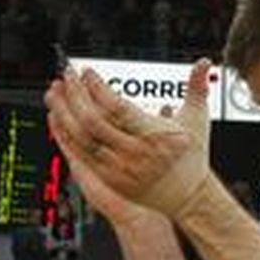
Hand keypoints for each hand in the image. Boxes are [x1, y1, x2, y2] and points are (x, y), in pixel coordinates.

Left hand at [45, 60, 213, 218]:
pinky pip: (79, 154)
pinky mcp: (109, 179)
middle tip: (67, 76)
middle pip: (93, 121)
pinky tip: (57, 117)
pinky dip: (64, 135)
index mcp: (155, 135)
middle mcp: (135, 153)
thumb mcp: (197, 120)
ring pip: (81, 138)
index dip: (98, 89)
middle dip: (75, 95)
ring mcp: (119, 168)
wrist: (187, 196)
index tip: (88, 73)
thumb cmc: (191, 157)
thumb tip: (204, 63)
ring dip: (63, 113)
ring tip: (54, 92)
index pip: (117, 108)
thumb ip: (197, 88)